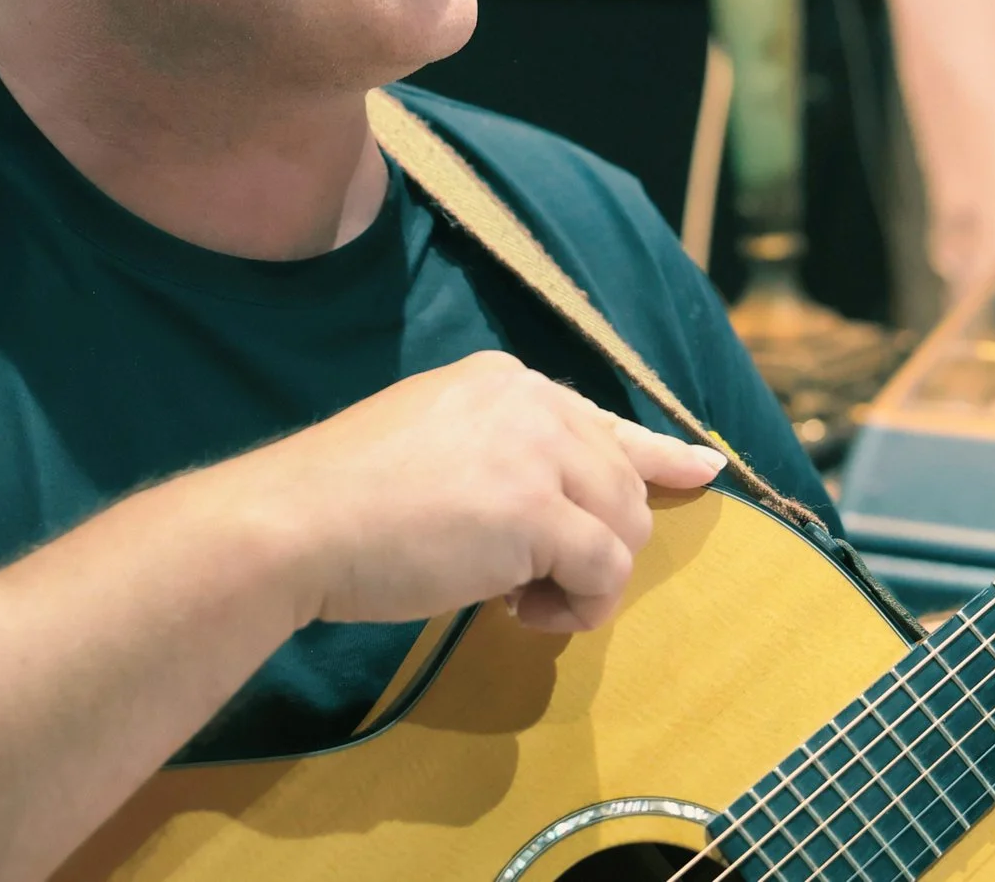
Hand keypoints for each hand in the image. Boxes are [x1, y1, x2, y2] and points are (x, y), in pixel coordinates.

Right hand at [247, 351, 725, 634]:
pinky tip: (527, 613)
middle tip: (528, 585)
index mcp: (502, 381)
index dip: (656, 451)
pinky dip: (582, 608)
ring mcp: (537, 452)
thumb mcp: (430, 446)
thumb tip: (556, 515)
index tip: (701, 469)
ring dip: (588, 580)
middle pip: (622, 479)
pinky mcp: (538, 513)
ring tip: (521, 602)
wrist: (293, 522)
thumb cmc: (341, 500)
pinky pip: (606, 570)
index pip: (600, 420)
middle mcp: (531, 401)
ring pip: (626, 525)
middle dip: (595, 541)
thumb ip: (497, 457)